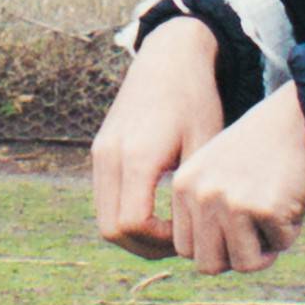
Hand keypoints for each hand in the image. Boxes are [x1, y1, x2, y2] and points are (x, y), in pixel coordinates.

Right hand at [94, 17, 230, 252]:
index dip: (160, 241)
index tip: (189, 234)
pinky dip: (127, 214)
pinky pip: (105, 200)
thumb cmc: (196, 100)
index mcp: (137, 156)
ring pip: (104, 218)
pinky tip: (159, 210)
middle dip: (145, 246)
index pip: (132, 224)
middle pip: (111, 230)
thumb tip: (197, 236)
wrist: (169, 59)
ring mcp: (100, 153)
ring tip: (172, 229)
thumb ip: (194, 190)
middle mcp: (110, 156)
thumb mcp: (204, 146)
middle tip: (181, 243)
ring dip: (135, 234)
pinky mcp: (100, 151)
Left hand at [169, 78, 304, 276]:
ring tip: (274, 215)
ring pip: (243, 264)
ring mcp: (230, 202)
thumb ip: (203, 212)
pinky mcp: (263, 207)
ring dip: (266, 249)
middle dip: (237, 257)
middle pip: (208, 265)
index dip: (216, 248)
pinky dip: (291, 231)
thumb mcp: (216, 174)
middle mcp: (201, 195)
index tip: (237, 230)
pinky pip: (280, 246)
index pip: (186, 249)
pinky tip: (291, 199)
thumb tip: (208, 264)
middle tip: (258, 232)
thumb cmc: (261, 151)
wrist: (298, 118)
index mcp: (183, 187)